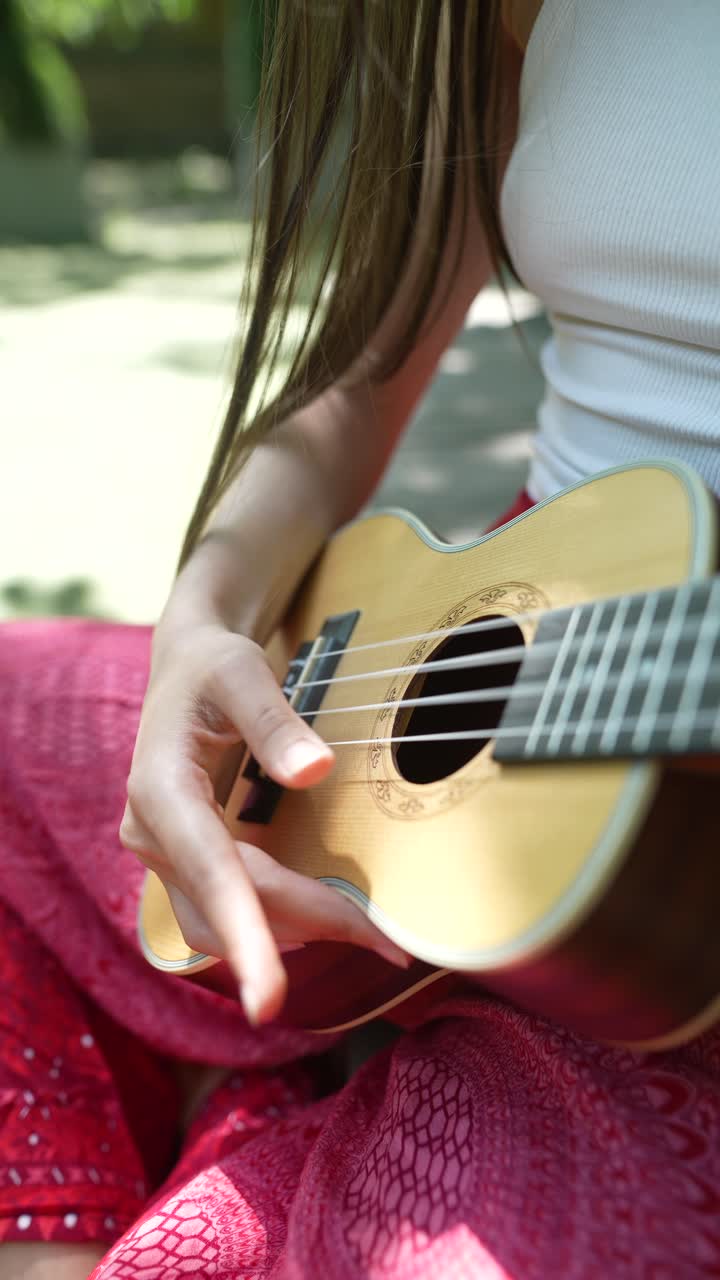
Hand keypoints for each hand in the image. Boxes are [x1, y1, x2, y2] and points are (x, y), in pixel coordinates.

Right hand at [120, 620, 408, 1025]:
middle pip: (230, 904)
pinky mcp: (189, 861)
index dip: (244, 934)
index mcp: (159, 788)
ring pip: (226, 921)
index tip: (270, 998)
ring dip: (295, 933)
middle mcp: (153, 833)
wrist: (186, 664)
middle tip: (389, 945)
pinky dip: (281, 919)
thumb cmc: (213, 665)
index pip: (209, 870)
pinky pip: (231, 908)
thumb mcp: (241, 672)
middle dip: (307, 927)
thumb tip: (316, 771)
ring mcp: (167, 854)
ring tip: (372, 936)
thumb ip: (273, 721)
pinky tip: (332, 916)